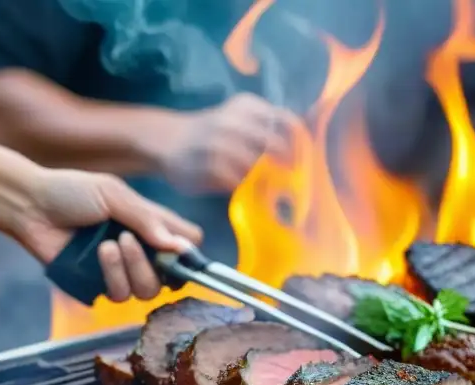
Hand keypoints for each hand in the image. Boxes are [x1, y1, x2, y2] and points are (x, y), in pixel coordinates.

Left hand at [14, 169, 201, 301]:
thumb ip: (148, 219)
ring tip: (110, 244)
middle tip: (131, 239)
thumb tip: (179, 247)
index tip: (177, 249)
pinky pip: (119, 295)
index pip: (187, 243)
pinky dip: (112, 276)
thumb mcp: (114, 195)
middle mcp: (141, 251)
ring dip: (132, 268)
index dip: (188, 251)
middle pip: (172, 276)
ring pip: (147, 290)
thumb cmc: (71, 192)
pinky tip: (98, 254)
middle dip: (155, 262)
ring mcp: (121, 270)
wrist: (30, 206)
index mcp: (150, 225)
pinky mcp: (98, 285)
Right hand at [148, 93, 295, 193]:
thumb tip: (305, 148)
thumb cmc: (214, 133)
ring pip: (256, 165)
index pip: (286, 122)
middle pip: (275, 145)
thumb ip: (268, 127)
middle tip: (289, 177)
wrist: (169, 141)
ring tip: (266, 184)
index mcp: (247, 106)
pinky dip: (244, 186)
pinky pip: (237, 181)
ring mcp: (218, 143)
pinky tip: (244, 188)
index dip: (299, 143)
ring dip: (263, 178)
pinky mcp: (208, 167)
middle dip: (286, 163)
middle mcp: (232, 120)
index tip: (303, 158)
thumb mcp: (240, 118)